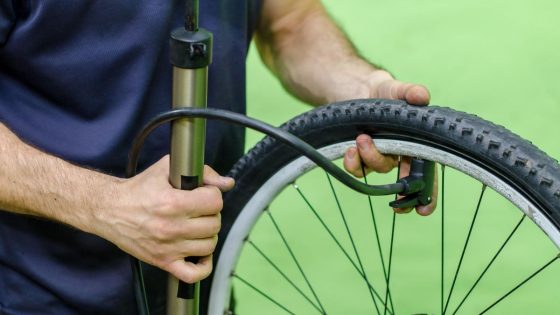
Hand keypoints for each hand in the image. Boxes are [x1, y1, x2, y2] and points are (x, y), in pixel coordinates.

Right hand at [92, 155, 233, 283]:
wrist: (109, 210)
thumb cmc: (138, 189)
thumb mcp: (166, 169)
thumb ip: (201, 172)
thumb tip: (227, 183)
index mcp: (173, 203)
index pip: (214, 202)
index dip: (213, 195)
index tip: (204, 195)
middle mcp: (171, 227)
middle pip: (214, 224)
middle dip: (210, 214)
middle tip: (199, 210)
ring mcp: (168, 247)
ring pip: (209, 245)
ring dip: (207, 235)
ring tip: (197, 227)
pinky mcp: (163, 261)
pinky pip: (193, 274)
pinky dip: (203, 266)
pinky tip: (199, 253)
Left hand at [343, 70, 436, 214]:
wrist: (360, 90)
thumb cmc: (386, 92)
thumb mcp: (397, 89)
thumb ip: (410, 92)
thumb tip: (421, 95)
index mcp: (418, 144)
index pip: (428, 173)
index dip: (427, 195)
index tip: (423, 210)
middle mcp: (401, 155)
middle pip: (401, 179)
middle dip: (396, 189)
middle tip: (382, 167)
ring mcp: (380, 156)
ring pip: (377, 170)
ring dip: (370, 159)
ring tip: (362, 140)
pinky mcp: (361, 156)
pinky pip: (357, 169)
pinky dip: (353, 163)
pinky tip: (350, 150)